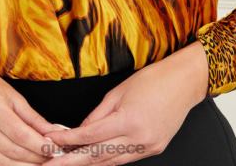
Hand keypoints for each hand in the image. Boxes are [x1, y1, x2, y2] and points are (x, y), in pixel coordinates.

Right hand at [0, 48, 59, 164]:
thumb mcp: (12, 95)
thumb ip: (33, 117)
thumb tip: (54, 131)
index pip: (20, 134)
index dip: (39, 145)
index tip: (55, 149)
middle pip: (12, 151)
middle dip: (35, 158)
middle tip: (52, 158)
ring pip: (2, 163)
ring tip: (40, 163)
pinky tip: (22, 164)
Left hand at [41, 42, 209, 165]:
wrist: (185, 82)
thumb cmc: (154, 79)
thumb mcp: (119, 90)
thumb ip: (99, 113)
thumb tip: (82, 129)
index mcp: (128, 120)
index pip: (90, 136)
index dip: (68, 140)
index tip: (51, 142)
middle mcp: (139, 138)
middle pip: (98, 156)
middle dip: (73, 162)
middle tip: (52, 165)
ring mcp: (148, 146)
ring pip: (112, 162)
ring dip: (89, 164)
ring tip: (69, 164)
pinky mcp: (155, 148)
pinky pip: (126, 158)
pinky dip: (109, 159)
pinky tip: (95, 159)